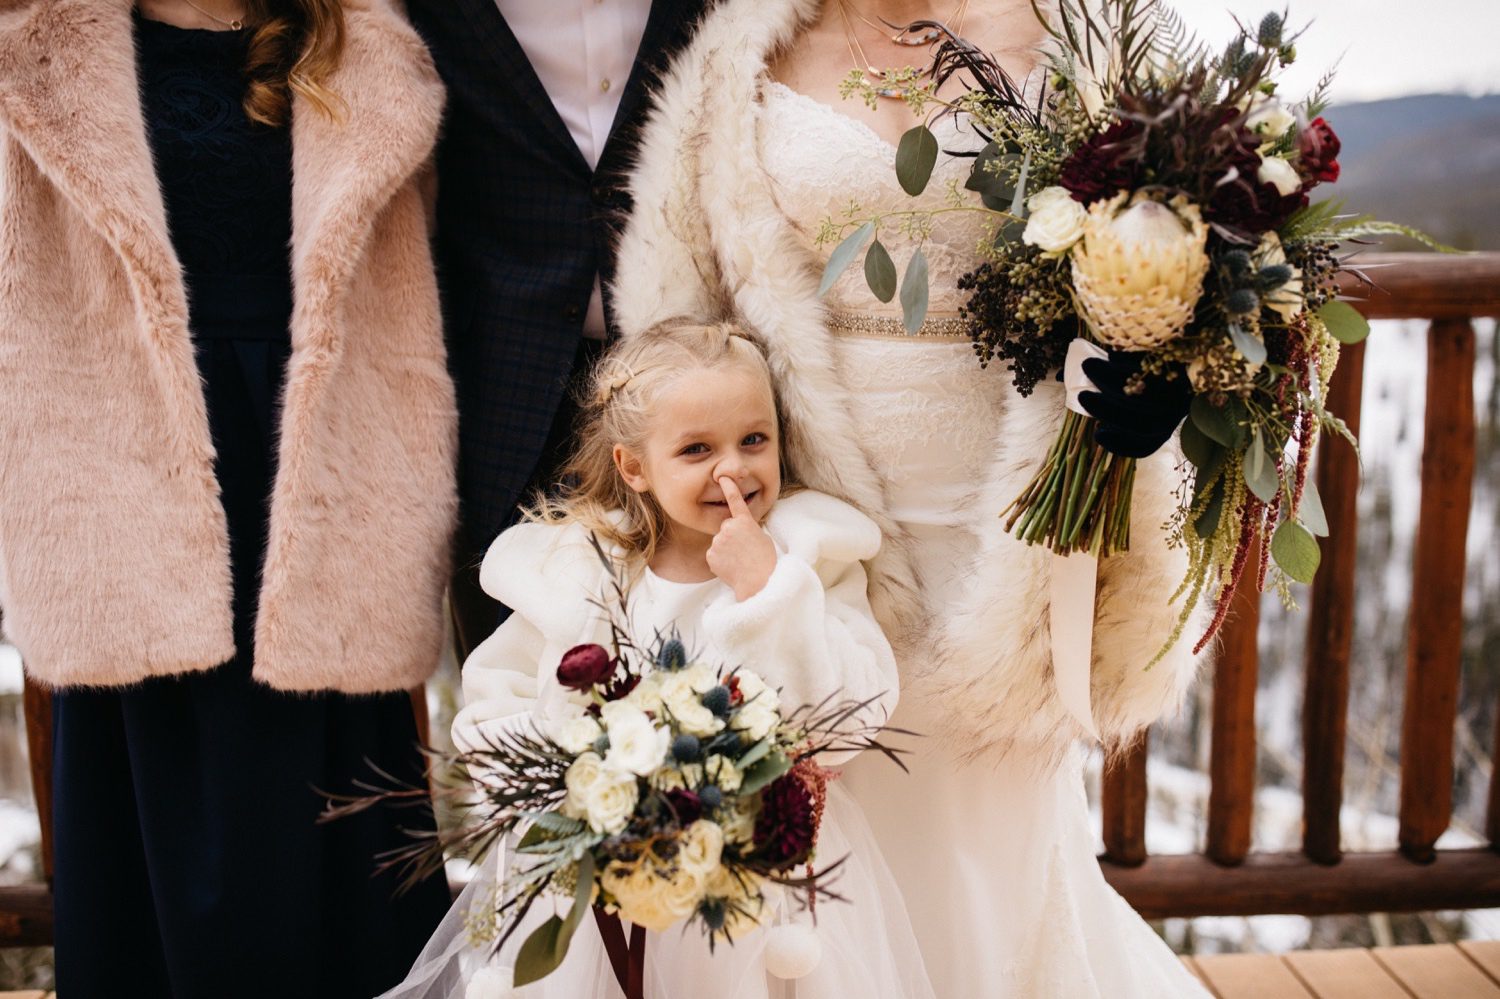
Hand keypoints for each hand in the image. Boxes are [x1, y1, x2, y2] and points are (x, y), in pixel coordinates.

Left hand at [706, 477, 777, 600]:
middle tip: (744, 551)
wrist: (758, 582)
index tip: (722, 477)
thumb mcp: (761, 538)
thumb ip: (747, 529)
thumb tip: (738, 532)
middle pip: (726, 528)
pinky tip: (731, 567)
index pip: (735, 500)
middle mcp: (728, 527)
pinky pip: (714, 555)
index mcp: (745, 521)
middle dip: (731, 537)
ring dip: (726, 550)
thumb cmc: (765, 561)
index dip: (729, 487)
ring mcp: (717, 541)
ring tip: (739, 561)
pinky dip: (720, 561)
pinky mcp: (710, 555)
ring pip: (719, 542)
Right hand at [1076, 351, 1191, 458]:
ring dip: (1111, 381)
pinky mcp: (1181, 364)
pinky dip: (1129, 362)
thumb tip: (1062, 379)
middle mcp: (1173, 411)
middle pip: (1142, 420)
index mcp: (1160, 426)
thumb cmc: (1140, 372)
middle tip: (1082, 396)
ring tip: (1087, 366)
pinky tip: (1111, 356)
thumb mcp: (1122, 389)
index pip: (1144, 446)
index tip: (1097, 433)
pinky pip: (1154, 365)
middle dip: (1107, 409)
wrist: (1182, 349)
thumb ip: (1097, 392)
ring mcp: (1179, 388)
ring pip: (1145, 393)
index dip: (1121, 444)